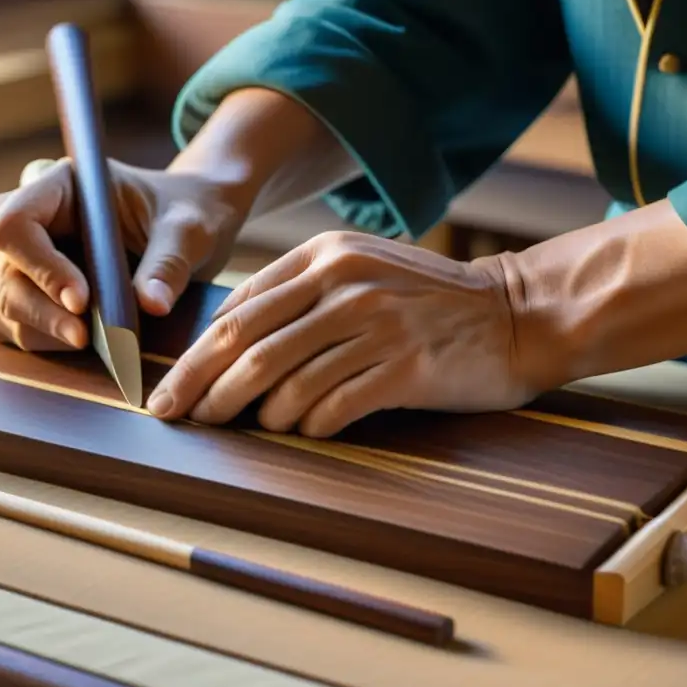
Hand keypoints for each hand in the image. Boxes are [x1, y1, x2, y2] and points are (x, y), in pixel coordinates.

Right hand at [0, 157, 248, 350]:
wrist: (183, 228)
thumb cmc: (185, 214)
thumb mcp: (189, 230)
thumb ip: (169, 262)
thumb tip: (152, 303)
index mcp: (57, 182)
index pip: (14, 223)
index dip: (39, 266)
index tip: (81, 302)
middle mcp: (21, 212)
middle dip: (36, 308)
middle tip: (85, 337)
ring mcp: (9, 252)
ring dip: (33, 328)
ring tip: (86, 340)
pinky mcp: (12, 287)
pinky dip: (31, 337)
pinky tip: (72, 340)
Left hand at [146, 231, 533, 436]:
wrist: (515, 313)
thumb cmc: (423, 298)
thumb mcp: (358, 269)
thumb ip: (296, 291)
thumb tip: (225, 334)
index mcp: (324, 257)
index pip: (238, 310)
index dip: (196, 355)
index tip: (172, 388)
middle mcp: (344, 285)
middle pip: (248, 346)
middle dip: (202, 388)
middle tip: (176, 418)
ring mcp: (376, 325)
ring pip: (286, 381)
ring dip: (259, 414)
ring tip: (256, 426)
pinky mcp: (405, 367)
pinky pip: (334, 406)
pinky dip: (309, 424)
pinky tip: (307, 429)